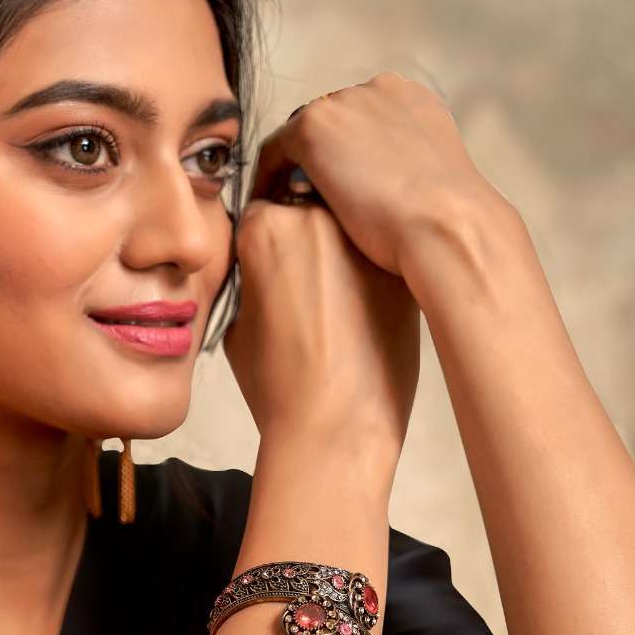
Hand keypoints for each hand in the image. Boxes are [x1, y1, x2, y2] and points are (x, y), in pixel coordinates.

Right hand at [221, 194, 419, 475]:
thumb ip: (248, 282)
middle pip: (303, 208)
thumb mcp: (236, 327)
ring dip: (336, 252)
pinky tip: (357, 316)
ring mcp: (362, 240)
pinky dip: (367, 276)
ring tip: (330, 304)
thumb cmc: (278, 387)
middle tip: (298, 286)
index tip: (265, 271)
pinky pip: (374, 259)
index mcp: (264, 228)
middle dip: (300, 239)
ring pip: (344, 231)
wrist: (337, 426)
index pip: (258, 211)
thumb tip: (261, 271)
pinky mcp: (397, 267)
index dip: (260, 244)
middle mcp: (315, 218)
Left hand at [249, 71, 505, 276]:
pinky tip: (262, 214)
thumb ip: (407, 177)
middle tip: (298, 204)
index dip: (343, 160)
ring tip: (279, 212)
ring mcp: (344, 104)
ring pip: (299, 139)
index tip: (333, 193)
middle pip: (328, 126)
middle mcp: (378, 91)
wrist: (447, 225)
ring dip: (288, 171)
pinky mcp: (313, 128)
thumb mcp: (434, 188)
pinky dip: (266, 181)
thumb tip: (394, 199)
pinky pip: (273, 153)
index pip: (361, 125)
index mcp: (411, 102)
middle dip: (315, 163)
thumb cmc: (446, 226)